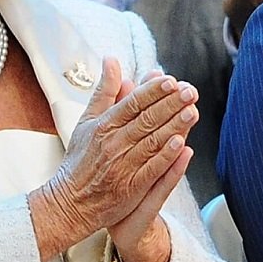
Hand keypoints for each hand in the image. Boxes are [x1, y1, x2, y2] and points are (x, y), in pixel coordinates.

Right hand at [29, 57, 196, 261]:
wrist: (71, 201)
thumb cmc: (80, 159)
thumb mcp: (86, 121)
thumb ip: (104, 92)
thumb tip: (112, 61)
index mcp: (102, 126)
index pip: (131, 104)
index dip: (152, 91)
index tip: (169, 80)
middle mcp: (112, 143)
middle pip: (145, 120)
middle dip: (170, 104)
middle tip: (190, 91)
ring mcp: (122, 165)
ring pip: (152, 141)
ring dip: (174, 126)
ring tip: (192, 111)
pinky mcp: (131, 187)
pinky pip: (152, 168)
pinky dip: (166, 156)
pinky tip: (181, 143)